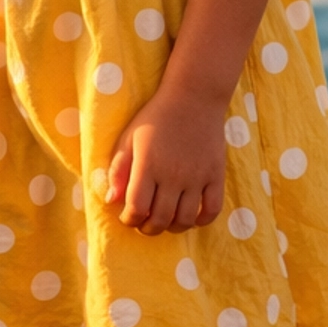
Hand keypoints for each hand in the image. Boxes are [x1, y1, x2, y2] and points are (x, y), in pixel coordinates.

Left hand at [103, 91, 225, 233]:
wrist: (194, 98)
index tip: (127, 216)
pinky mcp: (216, 175)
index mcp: (148, 165)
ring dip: (172, 227)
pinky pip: (212, 210)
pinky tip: (190, 216)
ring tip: (165, 220)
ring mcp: (197, 176)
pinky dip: (201, 220)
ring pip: (185, 219)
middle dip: (148, 228)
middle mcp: (173, 174)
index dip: (129, 219)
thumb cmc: (155, 118)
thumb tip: (111, 200)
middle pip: (161, 219)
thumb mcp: (129, 138)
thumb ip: (118, 170)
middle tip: (144, 223)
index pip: (137, 208)